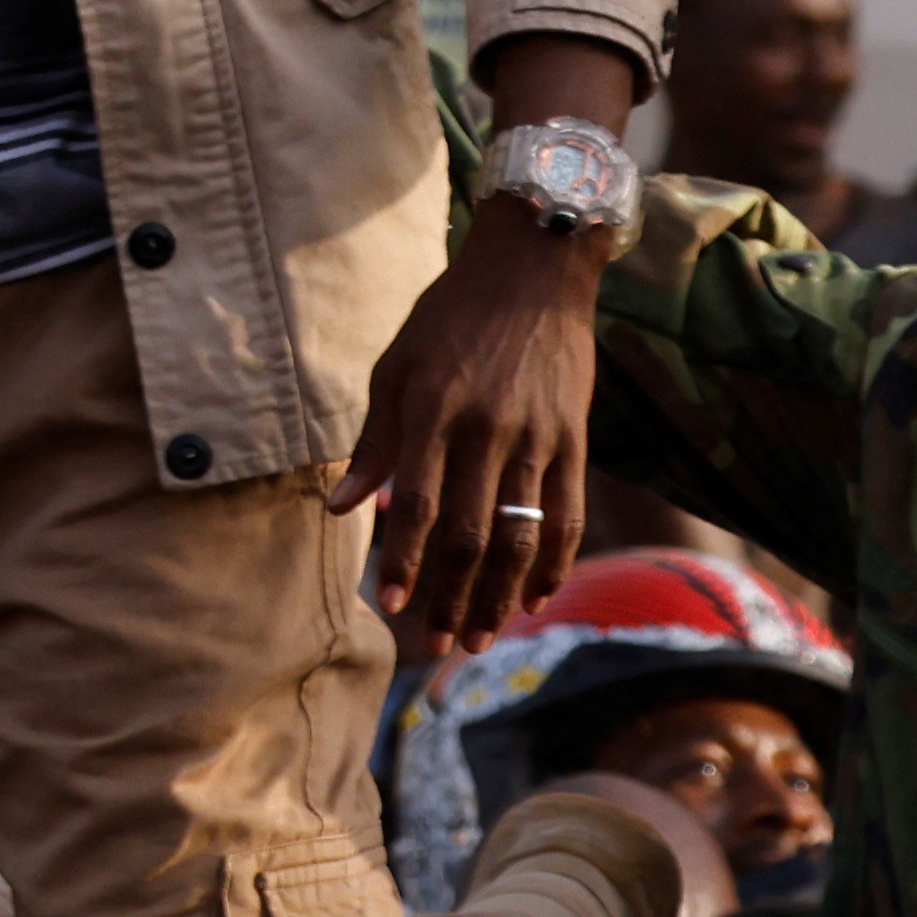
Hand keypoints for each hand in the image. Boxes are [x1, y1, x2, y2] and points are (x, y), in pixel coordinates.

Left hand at [345, 167, 607, 656]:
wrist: (534, 272)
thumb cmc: (449, 318)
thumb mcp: (395, 366)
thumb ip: (374, 441)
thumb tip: (340, 507)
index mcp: (433, 410)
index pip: (416, 504)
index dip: (400, 560)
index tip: (385, 605)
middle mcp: (488, 430)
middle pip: (471, 534)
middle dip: (448, 595)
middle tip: (433, 643)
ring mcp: (539, 439)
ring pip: (521, 537)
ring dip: (498, 595)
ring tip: (478, 637)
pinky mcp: (577, 441)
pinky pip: (568, 516)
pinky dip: (553, 563)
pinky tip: (535, 598)